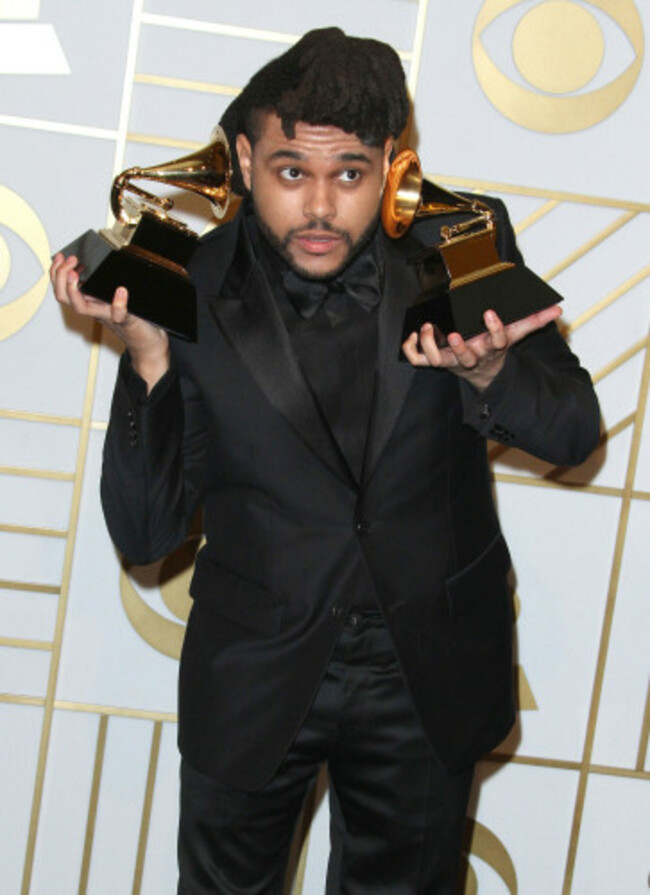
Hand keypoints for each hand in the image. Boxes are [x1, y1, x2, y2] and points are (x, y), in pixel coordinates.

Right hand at [51, 253, 169, 389]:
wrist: (147, 342)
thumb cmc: (131, 318)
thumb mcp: (112, 297)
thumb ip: (103, 285)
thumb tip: (93, 261)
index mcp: (90, 301)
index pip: (62, 289)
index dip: (55, 273)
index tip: (60, 257)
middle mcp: (94, 309)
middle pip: (64, 298)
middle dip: (60, 278)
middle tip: (70, 262)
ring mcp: (108, 315)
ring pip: (81, 308)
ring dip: (74, 291)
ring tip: (75, 273)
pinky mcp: (126, 321)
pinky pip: (119, 315)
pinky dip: (118, 304)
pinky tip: (121, 291)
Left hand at [401, 305, 561, 391]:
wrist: (481, 372)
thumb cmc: (494, 346)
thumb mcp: (514, 334)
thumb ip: (533, 320)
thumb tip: (558, 309)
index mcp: (491, 348)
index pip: (497, 341)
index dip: (494, 329)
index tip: (489, 313)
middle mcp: (471, 356)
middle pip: (466, 357)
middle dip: (460, 346)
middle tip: (454, 332)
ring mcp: (452, 361)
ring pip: (438, 361)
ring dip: (430, 346)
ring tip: (427, 328)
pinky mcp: (436, 362)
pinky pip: (419, 360)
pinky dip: (412, 350)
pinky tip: (411, 335)